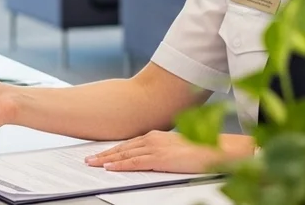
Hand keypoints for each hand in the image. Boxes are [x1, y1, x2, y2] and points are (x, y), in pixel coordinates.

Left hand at [84, 131, 253, 172]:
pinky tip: (110, 168)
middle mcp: (153, 138)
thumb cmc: (200, 151)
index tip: (99, 153)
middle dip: (104, 154)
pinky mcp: (160, 158)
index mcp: (156, 136)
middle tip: (88, 159)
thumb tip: (149, 160)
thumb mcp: (175, 149)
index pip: (128, 144)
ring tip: (93, 164)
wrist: (216, 150)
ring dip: (107, 160)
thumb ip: (160, 152)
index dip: (112, 149)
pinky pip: (135, 162)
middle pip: (122, 147)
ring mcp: (156, 147)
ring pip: (124, 154)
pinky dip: (121, 165)